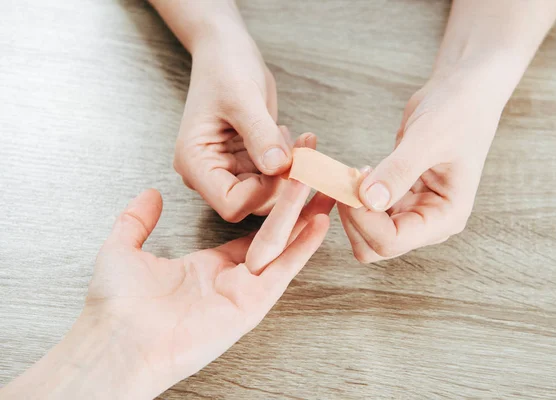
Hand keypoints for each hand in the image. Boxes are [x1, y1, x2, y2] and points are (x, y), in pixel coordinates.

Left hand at [2, 179, 333, 399]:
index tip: (281, 187)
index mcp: (206, 267)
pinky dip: (303, 245)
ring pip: (281, 245)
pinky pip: (283, 269)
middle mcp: (231, 279)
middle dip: (294, 204)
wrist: (118, 339)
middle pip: (273, 235)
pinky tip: (319, 221)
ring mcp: (244, 291)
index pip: (250, 234)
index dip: (267, 210)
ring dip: (302, 215)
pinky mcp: (252, 303)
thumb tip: (149, 195)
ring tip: (322, 186)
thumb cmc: (116, 304)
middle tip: (311, 176)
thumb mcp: (123, 248)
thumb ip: (137, 220)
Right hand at [174, 15, 291, 221]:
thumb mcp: (243, 98)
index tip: (289, 166)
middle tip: (305, 152)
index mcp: (195, 162)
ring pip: (267, 192)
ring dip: (291, 172)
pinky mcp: (246, 163)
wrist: (227, 51)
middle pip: (252, 203)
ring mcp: (227, 169)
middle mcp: (208, 173)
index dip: (265, 192)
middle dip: (283, 182)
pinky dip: (290, 163)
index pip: (232, 204)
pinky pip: (273, 177)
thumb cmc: (225, 67)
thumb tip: (279, 167)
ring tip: (300, 141)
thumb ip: (260, 135)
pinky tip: (294, 139)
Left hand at [339, 69, 503, 261]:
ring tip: (352, 174)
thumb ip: (398, 171)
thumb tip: (368, 200)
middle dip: (355, 218)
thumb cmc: (457, 113)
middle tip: (347, 181)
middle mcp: (429, 222)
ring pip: (368, 233)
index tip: (352, 185)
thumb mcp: (428, 139)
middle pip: (376, 246)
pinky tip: (357, 173)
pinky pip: (368, 212)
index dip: (364, 219)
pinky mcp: (399, 198)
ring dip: (351, 209)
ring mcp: (413, 211)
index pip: (393, 241)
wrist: (461, 94)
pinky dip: (354, 198)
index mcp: (445, 217)